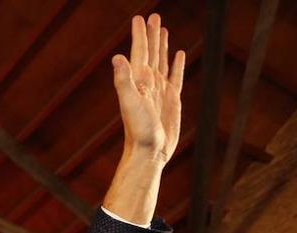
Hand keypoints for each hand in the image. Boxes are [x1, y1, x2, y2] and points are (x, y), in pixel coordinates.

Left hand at [111, 14, 184, 162]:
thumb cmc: (138, 131)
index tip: (139, 18)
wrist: (149, 152)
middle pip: (151, 52)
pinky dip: (176, 64)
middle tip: (153, 16)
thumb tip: (117, 57)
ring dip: (162, 45)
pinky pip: (175, 76)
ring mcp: (160, 90)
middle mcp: (148, 83)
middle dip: (151, 34)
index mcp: (138, 81)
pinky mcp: (171, 99)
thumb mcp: (130, 104)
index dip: (139, 35)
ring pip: (162, 61)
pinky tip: (179, 54)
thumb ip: (123, 81)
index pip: (139, 51)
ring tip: (162, 29)